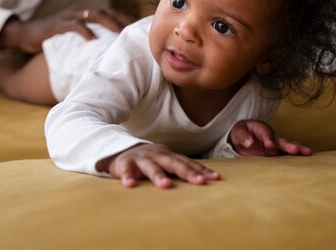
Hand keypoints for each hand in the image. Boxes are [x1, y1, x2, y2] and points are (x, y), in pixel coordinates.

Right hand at [0, 6, 134, 53]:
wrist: (23, 34)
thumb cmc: (51, 38)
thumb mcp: (73, 36)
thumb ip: (89, 38)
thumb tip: (108, 52)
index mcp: (84, 13)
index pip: (109, 12)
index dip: (124, 19)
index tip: (139, 28)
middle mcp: (78, 11)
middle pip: (105, 11)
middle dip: (121, 20)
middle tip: (135, 31)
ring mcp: (67, 16)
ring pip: (92, 15)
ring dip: (108, 23)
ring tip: (119, 33)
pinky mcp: (57, 24)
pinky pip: (73, 25)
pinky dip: (84, 31)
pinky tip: (93, 39)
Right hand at [97, 144, 220, 188]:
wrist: (120, 150)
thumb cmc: (149, 160)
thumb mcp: (165, 161)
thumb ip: (181, 168)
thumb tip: (206, 179)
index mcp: (169, 156)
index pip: (188, 162)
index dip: (201, 170)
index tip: (216, 178)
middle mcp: (157, 155)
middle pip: (174, 163)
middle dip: (188, 173)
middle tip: (200, 182)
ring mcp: (141, 158)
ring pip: (151, 167)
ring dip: (159, 176)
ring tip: (166, 186)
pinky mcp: (125, 164)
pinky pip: (127, 171)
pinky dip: (128, 177)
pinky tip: (130, 185)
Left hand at [229, 120, 311, 156]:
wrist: (243, 137)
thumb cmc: (241, 132)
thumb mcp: (238, 131)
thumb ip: (243, 136)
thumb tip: (249, 143)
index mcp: (261, 128)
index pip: (266, 132)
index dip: (268, 138)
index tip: (269, 144)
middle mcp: (272, 137)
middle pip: (282, 140)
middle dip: (288, 144)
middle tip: (295, 150)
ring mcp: (276, 146)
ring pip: (289, 148)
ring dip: (298, 150)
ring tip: (308, 153)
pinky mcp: (277, 155)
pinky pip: (287, 157)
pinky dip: (296, 160)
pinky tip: (305, 164)